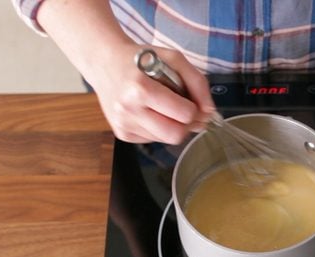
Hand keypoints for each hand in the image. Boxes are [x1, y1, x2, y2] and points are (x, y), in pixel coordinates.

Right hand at [37, 0, 214, 144]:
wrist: (105, 62)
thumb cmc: (141, 59)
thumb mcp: (173, 59)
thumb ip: (197, 83)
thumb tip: (209, 111)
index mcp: (140, 89)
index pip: (184, 115)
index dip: (194, 109)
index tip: (191, 101)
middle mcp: (129, 110)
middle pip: (175, 135)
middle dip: (186, 124)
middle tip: (185, 111)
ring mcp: (123, 125)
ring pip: (166, 140)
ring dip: (172, 126)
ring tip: (163, 106)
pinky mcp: (122, 134)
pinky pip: (153, 140)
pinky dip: (158, 128)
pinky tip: (150, 112)